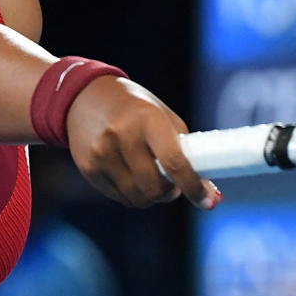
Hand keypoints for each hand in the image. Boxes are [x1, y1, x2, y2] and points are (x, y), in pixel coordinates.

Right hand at [64, 75, 219, 209]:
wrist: (84, 94)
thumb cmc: (132, 107)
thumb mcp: (161, 116)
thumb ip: (185, 151)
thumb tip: (211, 195)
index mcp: (147, 118)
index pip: (174, 162)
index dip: (193, 187)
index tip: (205, 200)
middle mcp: (122, 135)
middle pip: (155, 188)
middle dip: (169, 193)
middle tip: (172, 185)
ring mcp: (102, 152)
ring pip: (137, 198)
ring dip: (150, 196)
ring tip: (149, 178)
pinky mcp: (88, 167)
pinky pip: (118, 197)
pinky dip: (130, 193)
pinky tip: (128, 174)